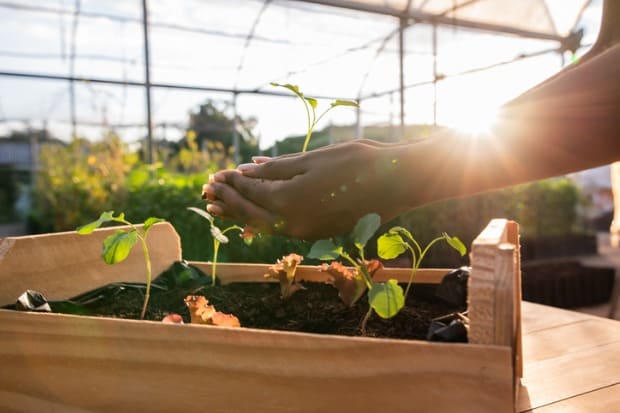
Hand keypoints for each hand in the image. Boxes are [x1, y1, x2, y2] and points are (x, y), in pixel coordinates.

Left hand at [202, 140, 412, 239]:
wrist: (397, 183)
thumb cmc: (357, 162)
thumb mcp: (312, 159)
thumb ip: (276, 168)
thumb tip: (246, 170)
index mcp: (289, 201)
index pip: (250, 192)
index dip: (231, 182)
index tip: (215, 174)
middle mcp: (294, 224)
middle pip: (251, 213)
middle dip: (228, 201)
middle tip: (207, 192)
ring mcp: (308, 232)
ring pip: (265, 225)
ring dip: (241, 214)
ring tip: (219, 207)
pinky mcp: (320, 234)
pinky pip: (282, 229)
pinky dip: (264, 221)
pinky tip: (253, 217)